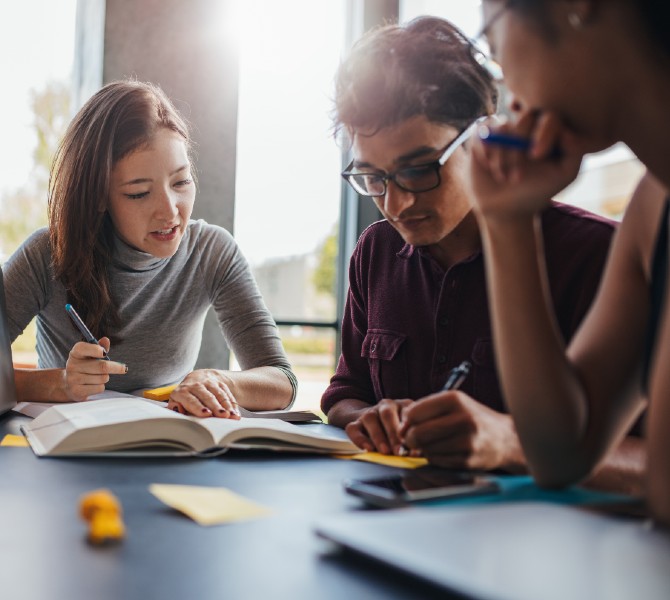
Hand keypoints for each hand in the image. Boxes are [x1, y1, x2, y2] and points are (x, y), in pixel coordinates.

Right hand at [64, 337, 126, 400]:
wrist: (68, 384)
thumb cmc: (85, 365)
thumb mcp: (90, 355)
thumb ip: (99, 347)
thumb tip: (106, 340)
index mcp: (75, 353)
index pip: (84, 348)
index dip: (96, 350)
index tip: (105, 353)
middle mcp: (72, 365)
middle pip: (102, 366)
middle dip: (116, 367)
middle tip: (124, 368)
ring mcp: (73, 379)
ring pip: (102, 378)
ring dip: (106, 377)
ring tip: (98, 376)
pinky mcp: (77, 391)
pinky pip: (99, 388)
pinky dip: (101, 386)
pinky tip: (93, 385)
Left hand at [166, 369, 240, 418]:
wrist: (199, 378)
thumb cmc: (186, 396)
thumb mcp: (177, 400)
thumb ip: (176, 407)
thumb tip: (178, 410)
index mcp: (183, 391)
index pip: (191, 399)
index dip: (198, 407)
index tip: (206, 414)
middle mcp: (196, 385)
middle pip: (207, 396)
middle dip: (216, 406)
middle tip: (223, 416)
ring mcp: (210, 383)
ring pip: (219, 394)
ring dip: (227, 406)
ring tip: (232, 416)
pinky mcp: (220, 383)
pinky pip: (227, 393)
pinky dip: (232, 404)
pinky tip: (236, 414)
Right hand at [344, 399, 413, 454]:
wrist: (377, 424)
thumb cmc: (401, 432)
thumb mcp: (410, 431)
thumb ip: (413, 439)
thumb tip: (416, 453)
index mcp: (403, 405)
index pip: (407, 413)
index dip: (410, 430)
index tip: (415, 447)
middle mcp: (386, 405)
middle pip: (387, 414)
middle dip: (393, 434)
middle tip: (399, 451)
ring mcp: (369, 413)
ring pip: (370, 418)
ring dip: (378, 436)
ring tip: (385, 452)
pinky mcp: (355, 423)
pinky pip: (353, 429)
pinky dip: (359, 439)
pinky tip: (368, 450)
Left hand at [399, 390, 519, 470]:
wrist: (503, 438)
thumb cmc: (471, 418)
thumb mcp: (453, 403)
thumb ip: (426, 409)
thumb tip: (401, 426)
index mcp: (454, 399)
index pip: (414, 412)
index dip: (406, 421)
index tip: (407, 425)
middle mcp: (462, 418)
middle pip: (418, 433)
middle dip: (410, 439)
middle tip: (412, 439)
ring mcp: (466, 441)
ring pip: (426, 449)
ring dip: (423, 449)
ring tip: (433, 443)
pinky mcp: (468, 460)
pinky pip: (437, 461)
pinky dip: (435, 458)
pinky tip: (444, 451)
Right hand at [467, 110, 583, 219]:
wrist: (506, 208)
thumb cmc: (538, 190)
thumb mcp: (564, 174)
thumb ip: (575, 151)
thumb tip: (565, 131)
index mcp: (550, 130)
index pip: (551, 116)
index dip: (544, 132)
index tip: (537, 156)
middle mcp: (528, 125)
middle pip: (526, 117)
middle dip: (520, 149)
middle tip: (518, 177)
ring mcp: (504, 128)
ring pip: (502, 128)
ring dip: (502, 157)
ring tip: (504, 178)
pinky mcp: (482, 135)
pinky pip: (482, 131)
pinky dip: (485, 150)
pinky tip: (489, 167)